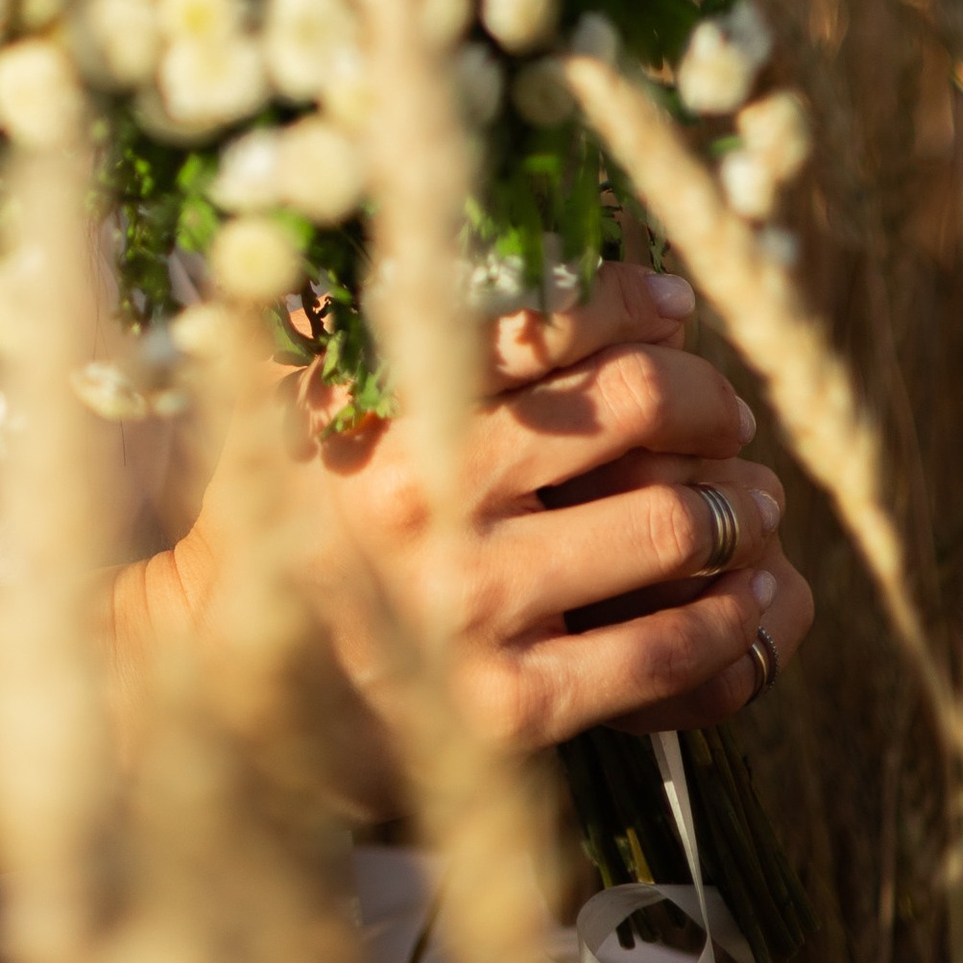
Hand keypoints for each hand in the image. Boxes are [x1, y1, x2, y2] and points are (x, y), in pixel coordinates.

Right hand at [169, 259, 810, 769]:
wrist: (215, 673)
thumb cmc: (275, 512)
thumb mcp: (305, 386)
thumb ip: (381, 315)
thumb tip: (528, 255)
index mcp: (392, 394)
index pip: (558, 316)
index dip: (639, 303)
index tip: (674, 311)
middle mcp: (434, 488)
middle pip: (641, 401)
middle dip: (708, 401)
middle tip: (725, 416)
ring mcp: (473, 601)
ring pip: (670, 521)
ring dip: (734, 505)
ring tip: (747, 501)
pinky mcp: (506, 707)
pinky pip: (659, 650)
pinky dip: (725, 617)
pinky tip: (745, 597)